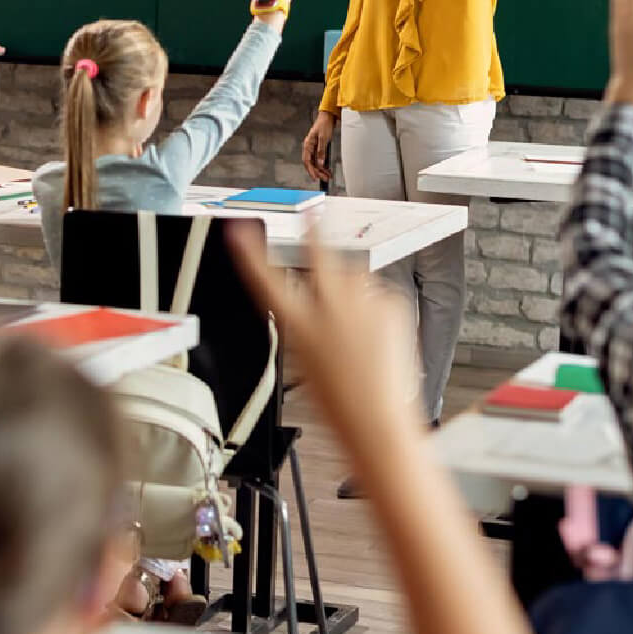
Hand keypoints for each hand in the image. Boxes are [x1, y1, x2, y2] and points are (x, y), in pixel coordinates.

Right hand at [229, 225, 418, 442]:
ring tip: (356, 324)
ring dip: (352, 287)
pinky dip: (377, 308)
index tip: (240, 231)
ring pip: (355, 277)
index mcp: (299, 325)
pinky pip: (380, 295)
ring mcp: (363, 304)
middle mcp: (330, 308)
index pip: (267, 280)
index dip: (250, 253)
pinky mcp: (392, 305)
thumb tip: (335, 294)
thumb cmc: (339, 404)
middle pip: (321, 255)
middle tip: (315, 211)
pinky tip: (376, 336)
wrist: (377, 422)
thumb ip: (315, 323)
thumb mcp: (308, 363)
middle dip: (316, 230)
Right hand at [302, 109, 336, 181]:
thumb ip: (321, 152)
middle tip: (324, 178)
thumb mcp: (323, 138)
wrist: (328, 116)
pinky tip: (328, 169)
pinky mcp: (319, 147)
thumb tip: (320, 163)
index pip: (307, 161)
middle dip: (317, 172)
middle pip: (311, 163)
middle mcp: (309, 147)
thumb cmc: (324, 124)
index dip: (310, 170)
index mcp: (308, 145)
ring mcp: (314, 148)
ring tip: (327, 176)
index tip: (315, 178)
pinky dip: (323, 165)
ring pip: (316, 162)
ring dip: (321, 170)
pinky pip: (320, 159)